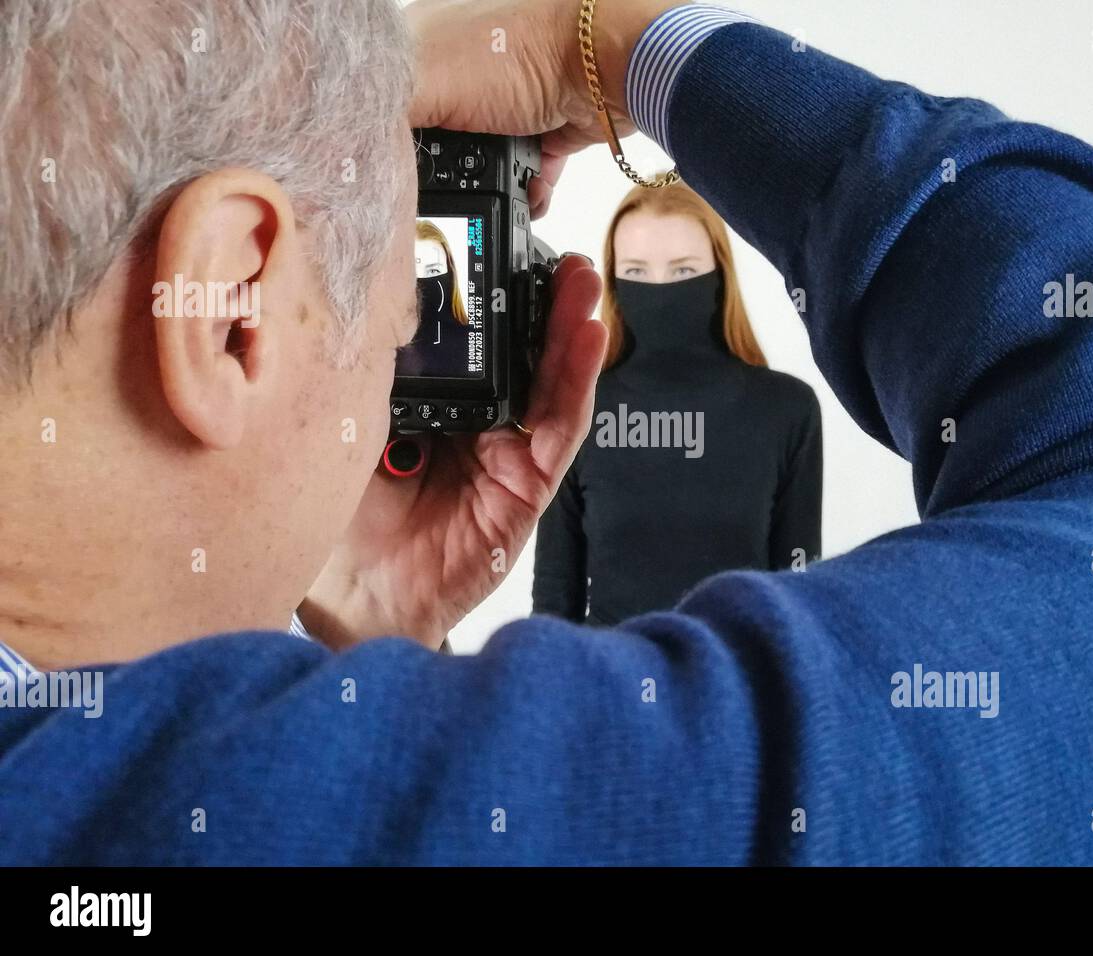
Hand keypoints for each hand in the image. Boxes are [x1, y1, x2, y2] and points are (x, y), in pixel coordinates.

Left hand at [300, 255, 605, 648]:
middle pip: (521, 355)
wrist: (356, 599)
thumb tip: (366, 299)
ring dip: (572, 330)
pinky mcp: (529, 486)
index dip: (488, 297)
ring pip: (550, 382)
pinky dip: (578, 382)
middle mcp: (476, 424)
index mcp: (433, 406)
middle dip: (542, 303)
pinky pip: (560, 427)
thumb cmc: (343, 523)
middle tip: (558, 253)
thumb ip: (367, 375)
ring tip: (583, 282)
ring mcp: (508, 454)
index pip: (471, 342)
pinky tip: (590, 337)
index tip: (490, 249)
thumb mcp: (345, 428)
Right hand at [405, 0, 677, 216]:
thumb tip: (344, 148)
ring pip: (479, 158)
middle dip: (438, 171)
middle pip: (430, 137)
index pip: (379, 99)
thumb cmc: (520, 53)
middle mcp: (460, 66)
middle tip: (440, 195)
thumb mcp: (427, 82)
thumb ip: (381, 117)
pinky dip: (527, 189)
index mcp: (419, 43)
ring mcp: (505, 96)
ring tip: (491, 200)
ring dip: (486, 186)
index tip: (384, 175)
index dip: (379, 140)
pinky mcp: (544, 123)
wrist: (606, 62)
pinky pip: (526, 169)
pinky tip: (528, 200)